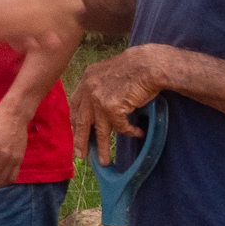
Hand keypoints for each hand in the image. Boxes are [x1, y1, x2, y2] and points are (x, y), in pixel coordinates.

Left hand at [72, 43, 168, 165]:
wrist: (148, 64)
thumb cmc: (135, 67)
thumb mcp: (108, 73)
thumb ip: (99, 87)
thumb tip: (96, 107)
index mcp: (87, 79)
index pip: (76, 105)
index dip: (75, 121)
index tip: (76, 132)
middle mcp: (89, 89)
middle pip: (82, 122)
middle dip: (81, 141)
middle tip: (81, 155)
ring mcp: (99, 100)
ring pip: (100, 131)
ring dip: (102, 148)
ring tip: (104, 161)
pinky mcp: (112, 108)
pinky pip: (121, 128)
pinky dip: (130, 132)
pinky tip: (138, 133)